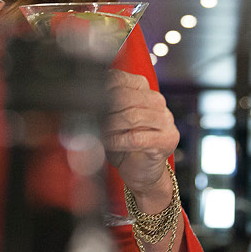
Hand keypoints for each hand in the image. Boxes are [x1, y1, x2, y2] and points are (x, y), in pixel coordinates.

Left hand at [102, 70, 178, 206]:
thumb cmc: (125, 146)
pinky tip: (108, 143)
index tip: (89, 98)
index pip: (124, 79)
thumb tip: (84, 98)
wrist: (142, 172)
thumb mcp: (114, 121)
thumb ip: (105, 106)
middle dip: (105, 107)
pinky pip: (136, 138)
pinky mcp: (166, 140)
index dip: (103, 87)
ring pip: (132, 116)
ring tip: (99, 130)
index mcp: (146, 92)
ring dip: (110, 124)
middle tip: (92, 116)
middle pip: (127, 96)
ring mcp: (165, 122)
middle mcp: (158, 104)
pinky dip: (117, 140)